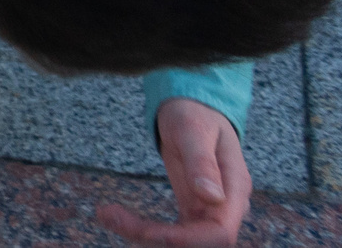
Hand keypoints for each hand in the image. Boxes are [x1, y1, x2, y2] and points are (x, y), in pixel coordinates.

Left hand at [97, 100, 249, 246]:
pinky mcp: (193, 208)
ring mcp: (210, 209)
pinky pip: (175, 230)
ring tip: (107, 215)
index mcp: (234, 188)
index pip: (220, 233)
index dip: (186, 241)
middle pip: (199, 242)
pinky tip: (119, 219)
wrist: (194, 106)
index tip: (148, 232)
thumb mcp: (193, 129)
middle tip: (108, 215)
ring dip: (147, 235)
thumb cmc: (196, 112)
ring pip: (184, 240)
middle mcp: (226, 205)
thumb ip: (202, 163)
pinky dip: (147, 230)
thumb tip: (212, 198)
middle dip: (156, 238)